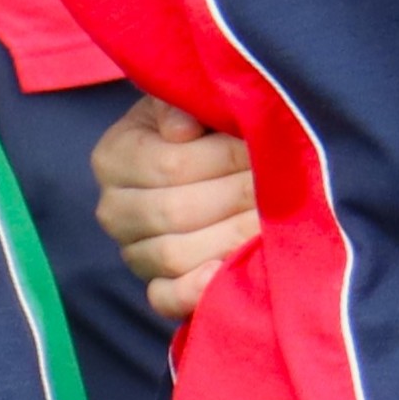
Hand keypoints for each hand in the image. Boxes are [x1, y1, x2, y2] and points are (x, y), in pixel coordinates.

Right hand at [94, 95, 254, 324]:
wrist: (202, 160)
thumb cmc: (200, 126)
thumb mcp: (186, 100)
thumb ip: (182, 104)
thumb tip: (183, 129)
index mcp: (113, 158)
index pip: (170, 165)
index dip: (224, 158)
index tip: (263, 147)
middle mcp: (113, 210)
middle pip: (175, 212)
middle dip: (237, 196)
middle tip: (285, 183)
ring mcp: (134, 253)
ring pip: (175, 255)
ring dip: (232, 236)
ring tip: (274, 217)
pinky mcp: (156, 288)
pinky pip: (165, 299)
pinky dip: (194, 292)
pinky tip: (225, 274)